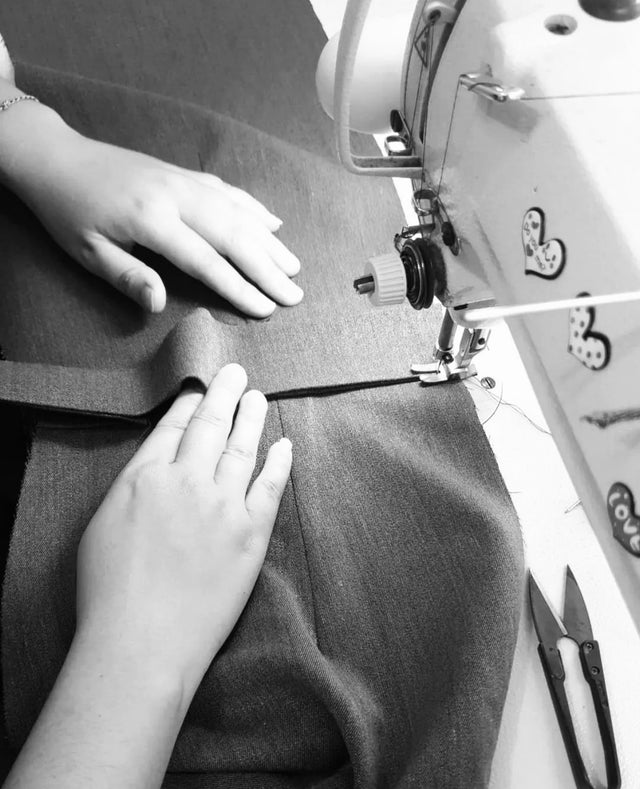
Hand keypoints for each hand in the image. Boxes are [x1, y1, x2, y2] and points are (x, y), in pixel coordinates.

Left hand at [11, 115, 302, 316]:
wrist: (57, 157)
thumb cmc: (69, 211)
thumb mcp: (87, 251)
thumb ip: (127, 277)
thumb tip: (158, 304)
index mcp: (151, 219)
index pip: (206, 261)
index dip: (239, 288)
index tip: (266, 309)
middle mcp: (176, 195)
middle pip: (234, 235)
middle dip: (268, 268)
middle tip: (295, 294)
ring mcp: (183, 180)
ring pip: (238, 212)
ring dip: (269, 240)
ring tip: (294, 267)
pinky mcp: (183, 173)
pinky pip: (228, 191)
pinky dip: (254, 207)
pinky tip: (273, 222)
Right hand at [75, 363, 291, 691]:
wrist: (142, 642)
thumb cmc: (109, 592)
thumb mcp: (104, 524)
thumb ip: (134, 486)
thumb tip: (156, 467)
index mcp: (146, 477)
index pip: (174, 427)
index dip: (191, 404)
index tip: (201, 388)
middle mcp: (188, 481)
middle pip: (211, 425)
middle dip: (224, 393)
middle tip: (236, 372)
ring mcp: (223, 506)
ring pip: (243, 448)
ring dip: (253, 418)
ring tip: (258, 397)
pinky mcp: (251, 534)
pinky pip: (270, 487)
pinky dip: (279, 462)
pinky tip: (284, 445)